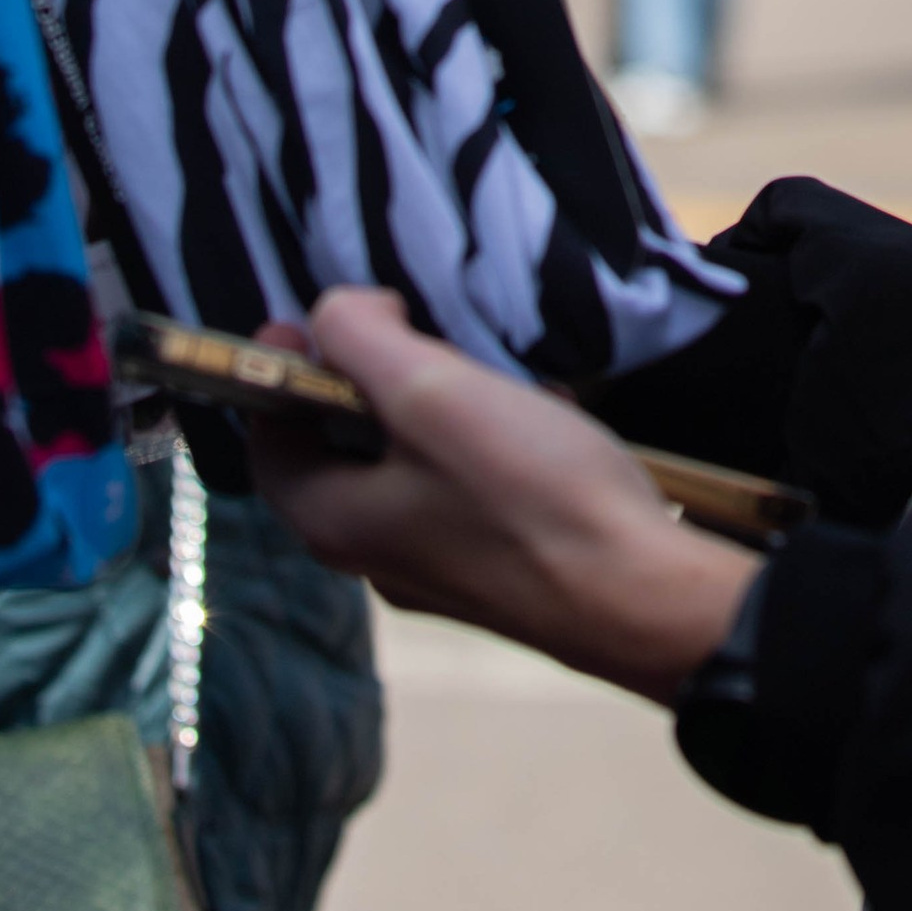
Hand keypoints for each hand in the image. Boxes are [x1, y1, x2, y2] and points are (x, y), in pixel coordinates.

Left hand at [246, 291, 758, 705]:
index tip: (312, 313)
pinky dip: (481, 441)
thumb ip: (363, 341)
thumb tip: (331, 316)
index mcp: (336, 522)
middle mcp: (375, 557)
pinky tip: (537, 417)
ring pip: (408, 468)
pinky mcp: (499, 572)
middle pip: (340, 451)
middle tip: (407, 325)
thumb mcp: (432, 392)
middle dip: (367, 378)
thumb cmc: (530, 493)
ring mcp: (441, 572)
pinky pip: (464, 490)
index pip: (270, 438)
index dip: (279, 370)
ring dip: (432, 407)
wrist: (641, 597)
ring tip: (481, 363)